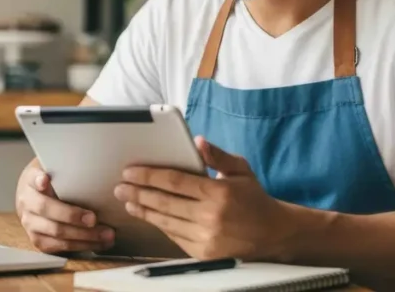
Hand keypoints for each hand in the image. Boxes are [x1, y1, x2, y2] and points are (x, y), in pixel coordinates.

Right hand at [15, 164, 114, 253]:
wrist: (32, 198)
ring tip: (106, 234)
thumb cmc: (52, 182)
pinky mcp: (38, 240)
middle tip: (93, 218)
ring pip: (56, 232)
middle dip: (72, 215)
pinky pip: (61, 247)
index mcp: (30, 180)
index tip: (45, 180)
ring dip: (84, 235)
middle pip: (46, 209)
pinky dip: (83, 245)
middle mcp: (27, 202)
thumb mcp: (54, 169)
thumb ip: (66, 168)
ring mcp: (30, 223)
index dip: (39, 180)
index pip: (33, 178)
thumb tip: (94, 162)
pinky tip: (99, 243)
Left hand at [113, 137, 294, 260]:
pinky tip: (149, 216)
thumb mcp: (240, 171)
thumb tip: (197, 141)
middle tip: (120, 187)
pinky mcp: (203, 254)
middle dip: (138, 193)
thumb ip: (218, 156)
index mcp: (218, 192)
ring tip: (128, 202)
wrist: (274, 235)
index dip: (148, 175)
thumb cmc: (254, 199)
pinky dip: (160, 225)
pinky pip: (174, 236)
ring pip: (165, 221)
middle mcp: (210, 217)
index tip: (130, 171)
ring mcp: (206, 238)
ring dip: (143, 211)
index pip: (174, 181)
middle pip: (164, 202)